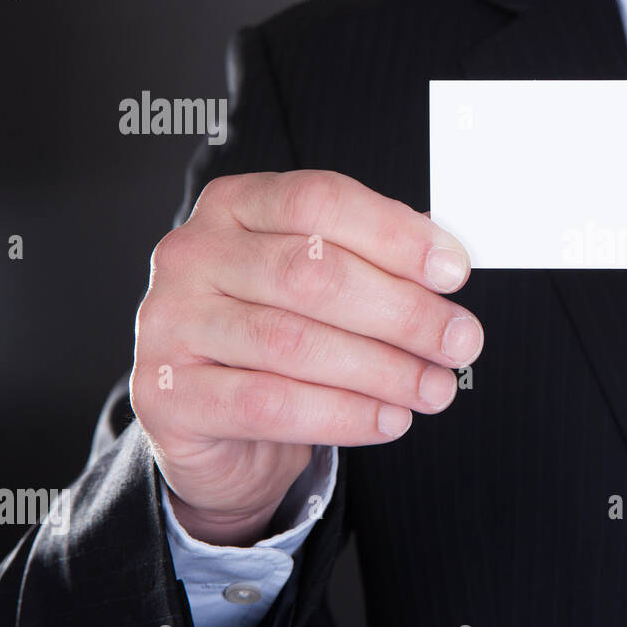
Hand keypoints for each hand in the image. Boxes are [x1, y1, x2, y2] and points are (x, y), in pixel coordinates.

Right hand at [129, 170, 482, 545]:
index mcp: (236, 206)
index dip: (395, 235)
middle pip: (311, 272)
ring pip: (293, 341)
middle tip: (460, 341)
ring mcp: (169, 322)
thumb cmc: (282, 337)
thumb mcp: (323, 286)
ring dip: (382, 369)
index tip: (454, 272)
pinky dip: (342, 414)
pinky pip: (268, 404)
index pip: (320, 201)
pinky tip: (389, 419)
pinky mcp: (165, 393)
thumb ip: (374, 264)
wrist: (213, 425)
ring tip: (434, 388)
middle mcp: (193, 253)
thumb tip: (447, 268)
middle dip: (402, 311)